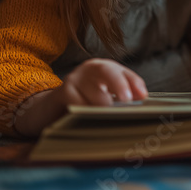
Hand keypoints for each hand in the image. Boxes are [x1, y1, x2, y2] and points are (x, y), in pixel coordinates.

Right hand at [12, 58, 147, 136]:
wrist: (48, 110)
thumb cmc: (82, 104)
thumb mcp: (102, 98)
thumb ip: (122, 97)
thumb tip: (142, 99)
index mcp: (103, 68)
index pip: (123, 72)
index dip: (134, 82)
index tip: (143, 96)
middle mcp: (89, 69)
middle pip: (107, 71)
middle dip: (120, 85)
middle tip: (127, 102)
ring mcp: (74, 79)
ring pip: (94, 91)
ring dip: (103, 106)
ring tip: (110, 118)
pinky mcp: (61, 92)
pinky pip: (77, 103)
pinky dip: (85, 113)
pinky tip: (89, 121)